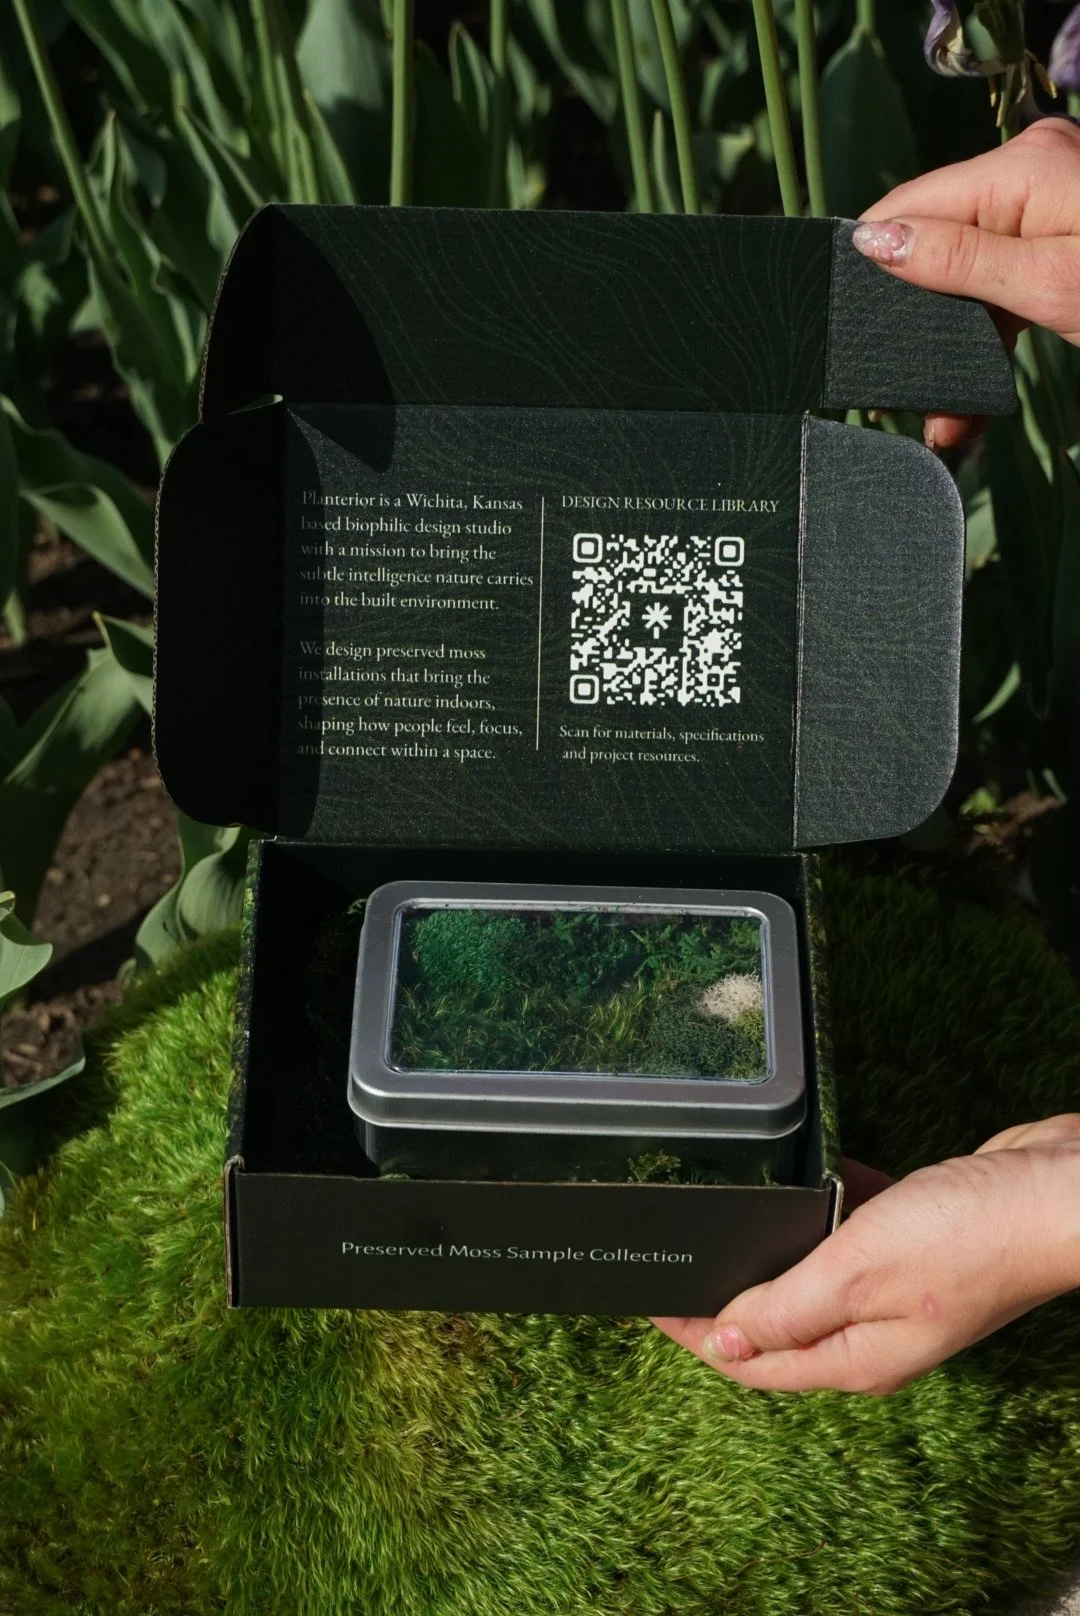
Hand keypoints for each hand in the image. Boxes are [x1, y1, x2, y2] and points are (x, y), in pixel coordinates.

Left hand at [651, 1115, 1079, 1394]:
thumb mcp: (857, 1272)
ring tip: (729, 1219)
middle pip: (778, 1322)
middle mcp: (874, 1331)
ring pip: (816, 1274)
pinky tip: (812, 1175)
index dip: (696, 1333)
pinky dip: (829, 1204)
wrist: (1058, 1194)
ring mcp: (899, 1286)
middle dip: (725, 1298)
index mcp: (855, 1355)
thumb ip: (785, 1307)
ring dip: (777, 1249)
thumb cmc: (967, 1238)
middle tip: (680, 1261)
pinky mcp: (919, 1238)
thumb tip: (720, 1340)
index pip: (752, 1359)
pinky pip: (857, 1226)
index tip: (650, 1302)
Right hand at [853, 117, 1079, 448]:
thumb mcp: (1049, 287)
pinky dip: (987, 340)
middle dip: (915, 323)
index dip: (874, 260)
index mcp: (1022, 170)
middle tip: (907, 400)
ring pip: (968, 276)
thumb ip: (957, 263)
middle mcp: (1031, 175)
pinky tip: (973, 397)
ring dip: (950, 348)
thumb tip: (874, 240)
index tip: (850, 328)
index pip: (913, 204)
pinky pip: (1005, 286)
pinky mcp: (1064, 241)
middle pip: (938, 244)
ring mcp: (1050, 207)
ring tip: (947, 421)